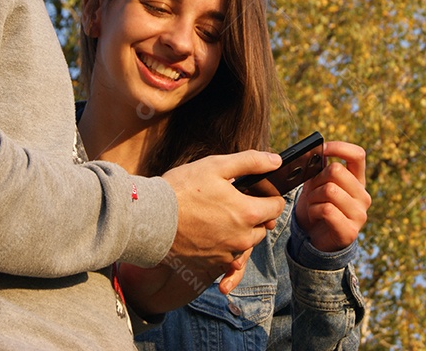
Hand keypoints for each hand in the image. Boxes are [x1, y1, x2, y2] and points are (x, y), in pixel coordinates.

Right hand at [162, 150, 284, 281]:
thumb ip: (251, 162)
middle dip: (254, 214)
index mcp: (248, 213)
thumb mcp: (216, 166)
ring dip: (239, 231)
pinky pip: (227, 257)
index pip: (276, 207)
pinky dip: (223, 246)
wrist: (149, 219)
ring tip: (217, 214)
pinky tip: (208, 232)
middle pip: (262, 227)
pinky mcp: (210, 265)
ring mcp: (226, 254)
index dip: (268, 195)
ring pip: (245, 243)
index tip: (254, 190)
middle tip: (232, 200)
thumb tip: (276, 160)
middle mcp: (241, 239)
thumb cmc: (181, 189)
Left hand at [295, 141, 370, 251]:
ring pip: (329, 190)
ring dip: (312, 197)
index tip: (322, 150)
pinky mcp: (350, 231)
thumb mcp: (317, 185)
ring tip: (313, 205)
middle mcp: (363, 196)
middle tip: (312, 191)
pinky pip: (326, 209)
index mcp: (358, 181)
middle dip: (316, 179)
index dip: (339, 148)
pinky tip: (315, 216)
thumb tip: (315, 154)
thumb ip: (320, 170)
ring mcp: (360, 214)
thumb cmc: (317, 207)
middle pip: (336, 171)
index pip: (358, 155)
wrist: (314, 240)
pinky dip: (313, 211)